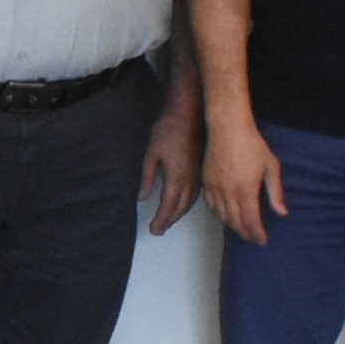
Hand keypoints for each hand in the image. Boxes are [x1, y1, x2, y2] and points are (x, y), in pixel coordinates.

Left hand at [140, 103, 202, 232]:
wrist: (189, 113)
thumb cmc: (168, 130)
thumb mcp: (151, 153)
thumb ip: (147, 177)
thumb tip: (142, 197)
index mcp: (176, 177)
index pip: (168, 205)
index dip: (161, 220)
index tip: (153, 230)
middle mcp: (190, 180)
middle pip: (180, 207)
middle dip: (169, 220)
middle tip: (158, 229)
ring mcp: (198, 175)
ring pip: (190, 202)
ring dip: (179, 213)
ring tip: (168, 219)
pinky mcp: (202, 169)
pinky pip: (196, 193)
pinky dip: (187, 204)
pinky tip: (182, 203)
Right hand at [204, 109, 286, 245]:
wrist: (228, 128)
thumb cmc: (251, 144)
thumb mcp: (271, 166)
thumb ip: (275, 192)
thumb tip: (282, 212)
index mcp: (246, 190)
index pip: (251, 221)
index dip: (257, 234)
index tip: (263, 240)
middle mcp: (228, 192)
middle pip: (236, 222)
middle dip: (246, 234)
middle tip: (254, 238)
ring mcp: (215, 188)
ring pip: (223, 216)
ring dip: (233, 226)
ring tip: (242, 230)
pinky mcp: (206, 182)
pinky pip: (212, 206)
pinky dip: (220, 215)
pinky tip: (226, 215)